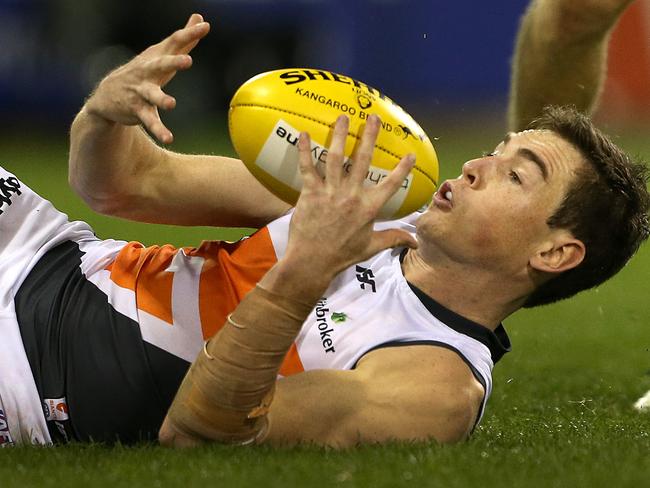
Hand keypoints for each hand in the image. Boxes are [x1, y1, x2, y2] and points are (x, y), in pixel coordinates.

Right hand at [85, 14, 209, 143]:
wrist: (107, 96)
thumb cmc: (143, 73)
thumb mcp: (161, 54)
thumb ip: (183, 39)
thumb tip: (200, 18)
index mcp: (156, 58)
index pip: (174, 43)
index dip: (189, 34)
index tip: (204, 26)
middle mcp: (147, 72)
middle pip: (161, 64)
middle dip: (173, 62)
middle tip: (187, 60)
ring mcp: (141, 91)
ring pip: (152, 95)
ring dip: (161, 99)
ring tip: (171, 104)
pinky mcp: (138, 110)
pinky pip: (150, 121)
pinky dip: (159, 130)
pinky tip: (169, 138)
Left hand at [284, 114, 417, 280]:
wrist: (312, 262)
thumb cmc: (342, 255)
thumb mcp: (371, 247)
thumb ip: (394, 239)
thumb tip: (416, 242)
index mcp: (369, 208)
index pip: (391, 184)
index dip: (402, 169)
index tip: (411, 154)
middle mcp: (352, 196)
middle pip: (363, 160)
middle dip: (369, 136)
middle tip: (373, 117)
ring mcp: (330, 193)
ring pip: (337, 158)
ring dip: (340, 135)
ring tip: (343, 117)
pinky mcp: (310, 193)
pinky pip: (308, 167)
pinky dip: (305, 150)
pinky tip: (304, 134)